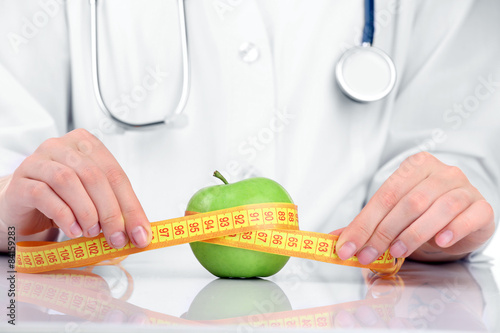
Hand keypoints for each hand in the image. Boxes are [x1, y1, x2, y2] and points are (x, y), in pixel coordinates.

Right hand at [0, 128, 150, 248]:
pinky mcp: (20, 181)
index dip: (131, 206)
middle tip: (117, 237)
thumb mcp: (93, 199)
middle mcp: (62, 146)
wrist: (22, 204)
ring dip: (86, 212)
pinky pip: (43, 194)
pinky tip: (73, 230)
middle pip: (94, 176)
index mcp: (86, 145)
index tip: (141, 234)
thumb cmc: (61, 199)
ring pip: (69, 181)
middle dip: (111, 212)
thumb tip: (140, 232)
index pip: (116, 174)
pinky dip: (63, 215)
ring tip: (92, 232)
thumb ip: (115, 209)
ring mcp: (38, 161)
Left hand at [335, 152, 494, 263]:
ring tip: (397, 251)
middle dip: (384, 232)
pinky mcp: (482, 207)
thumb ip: (367, 223)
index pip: (385, 195)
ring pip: (438, 208)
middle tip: (368, 254)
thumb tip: (336, 238)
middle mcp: (441, 172)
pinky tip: (440, 241)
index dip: (364, 223)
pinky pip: (468, 216)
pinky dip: (453, 229)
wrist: (460, 221)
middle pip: (409, 202)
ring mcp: (464, 188)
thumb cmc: (424, 214)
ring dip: (414, 233)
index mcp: (414, 167)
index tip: (348, 246)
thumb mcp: (393, 215)